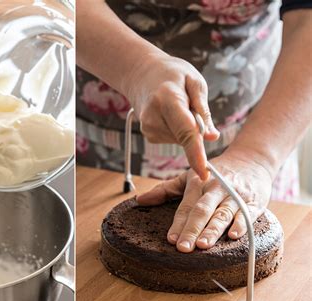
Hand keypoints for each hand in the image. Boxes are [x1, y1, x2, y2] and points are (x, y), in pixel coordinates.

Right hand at [123, 51, 219, 179]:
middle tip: (190, 103)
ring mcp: (148, 129)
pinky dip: (178, 130)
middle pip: (186, 137)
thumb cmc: (172, 74)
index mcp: (167, 99)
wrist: (141, 74)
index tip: (204, 173)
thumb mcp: (194, 82)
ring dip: (186, 127)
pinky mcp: (149, 136)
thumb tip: (212, 137)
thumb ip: (204, 110)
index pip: (185, 132)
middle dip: (197, 128)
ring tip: (177, 105)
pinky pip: (175, 139)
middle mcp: (153, 117)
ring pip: (181, 140)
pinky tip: (170, 114)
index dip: (196, 154)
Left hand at [136, 150, 272, 252]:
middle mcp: (215, 189)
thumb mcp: (189, 177)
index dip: (178, 224)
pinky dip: (242, 225)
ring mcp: (235, 195)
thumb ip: (165, 189)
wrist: (251, 159)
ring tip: (203, 245)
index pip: (185, 207)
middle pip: (202, 211)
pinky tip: (234, 236)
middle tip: (183, 248)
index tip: (170, 239)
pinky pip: (248, 214)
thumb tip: (140, 200)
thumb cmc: (216, 173)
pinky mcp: (255, 201)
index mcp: (198, 184)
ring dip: (213, 230)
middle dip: (192, 230)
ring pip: (222, 214)